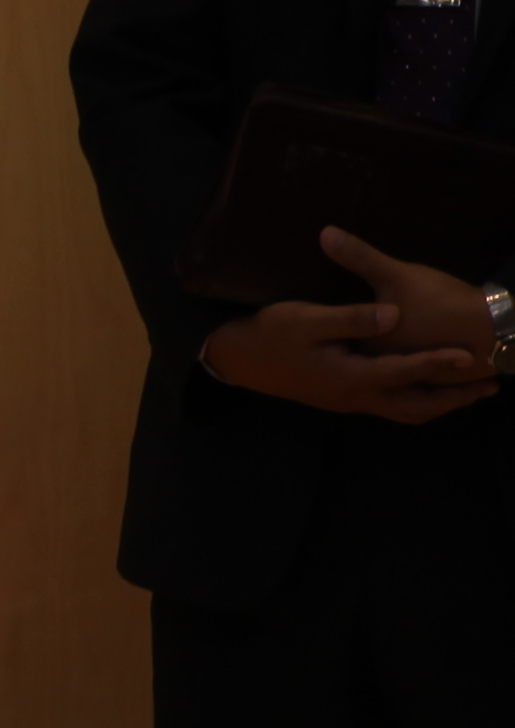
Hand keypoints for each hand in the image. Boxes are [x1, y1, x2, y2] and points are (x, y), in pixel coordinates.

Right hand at [201, 235, 504, 425]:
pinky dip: (418, 403)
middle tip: (488, 387)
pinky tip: (425, 391)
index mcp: (349, 375)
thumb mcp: (308, 319)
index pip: (404, 370)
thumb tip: (393, 315)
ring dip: (440, 404)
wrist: (239, 359)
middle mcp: (355, 395)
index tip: (469, 354)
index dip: (438, 362)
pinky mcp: (343, 399)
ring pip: (405, 412)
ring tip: (469, 395)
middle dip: (453, 397)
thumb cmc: (272, 334)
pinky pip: (392, 408)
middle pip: (415, 405)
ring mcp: (349, 401)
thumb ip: (353, 318)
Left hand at [321, 225, 509, 367]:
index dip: (316, 339)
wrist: (495, 328)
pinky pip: (409, 385)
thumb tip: (323, 232)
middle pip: (352, 365)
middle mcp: (383, 372)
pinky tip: (396, 374)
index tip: (298, 336)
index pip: (330, 346)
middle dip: (337, 356)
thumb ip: (359, 257)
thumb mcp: (396, 275)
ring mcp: (409, 382)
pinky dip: (399, 380)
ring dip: (368, 372)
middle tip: (317, 351)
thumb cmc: (439, 302)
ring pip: (381, 380)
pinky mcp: (433, 384)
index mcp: (367, 349)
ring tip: (353, 363)